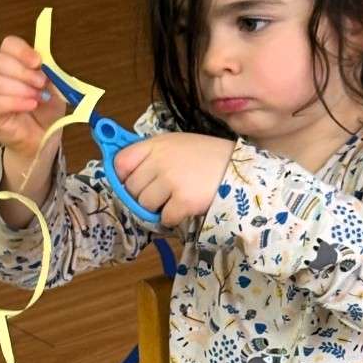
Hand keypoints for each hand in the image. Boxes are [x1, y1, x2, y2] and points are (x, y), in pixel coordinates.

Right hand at [0, 36, 65, 160]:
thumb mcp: (54, 90)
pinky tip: (30, 105)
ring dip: (21, 89)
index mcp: (11, 62)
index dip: (22, 51)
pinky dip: (16, 102)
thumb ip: (50, 76)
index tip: (38, 62)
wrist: (42, 137)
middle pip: (0, 61)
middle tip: (41, 84)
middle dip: (24, 72)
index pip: (8, 45)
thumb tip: (46, 67)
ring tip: (37, 98)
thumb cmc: (45, 111)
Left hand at [115, 132, 235, 227]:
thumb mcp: (178, 145)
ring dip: (158, 208)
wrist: (240, 171)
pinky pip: (164, 218)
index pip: (121, 162)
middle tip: (164, 194)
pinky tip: (186, 208)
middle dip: (145, 195)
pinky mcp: (182, 201)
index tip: (134, 183)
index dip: (124, 177)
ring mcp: (171, 181)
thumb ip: (153, 155)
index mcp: (156, 144)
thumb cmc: (209, 158)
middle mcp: (160, 160)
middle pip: (132, 189)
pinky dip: (173, 218)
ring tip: (176, 200)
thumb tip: (125, 173)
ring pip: (145, 205)